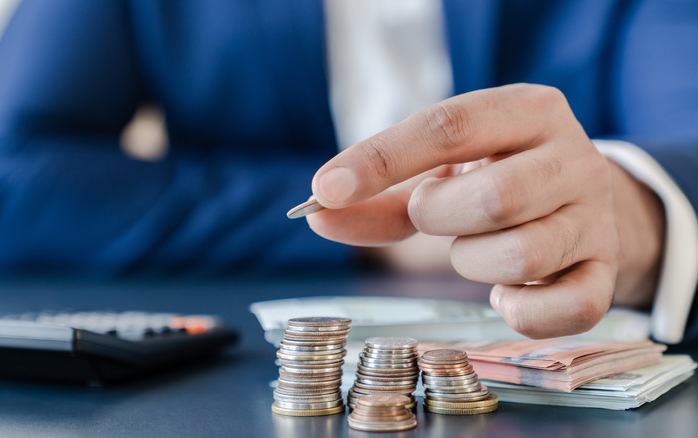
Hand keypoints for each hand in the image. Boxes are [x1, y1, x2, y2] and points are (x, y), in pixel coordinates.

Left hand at [306, 84, 663, 338]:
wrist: (580, 202)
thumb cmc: (493, 179)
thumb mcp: (440, 173)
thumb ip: (379, 194)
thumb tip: (318, 214)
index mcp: (527, 111)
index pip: (449, 127)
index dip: (381, 160)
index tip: (327, 189)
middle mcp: (573, 157)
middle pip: (494, 198)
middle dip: (438, 217)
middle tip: (433, 215)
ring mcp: (596, 216)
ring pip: (523, 255)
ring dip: (474, 262)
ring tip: (474, 249)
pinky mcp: (607, 270)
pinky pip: (571, 308)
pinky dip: (523, 311)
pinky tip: (507, 292)